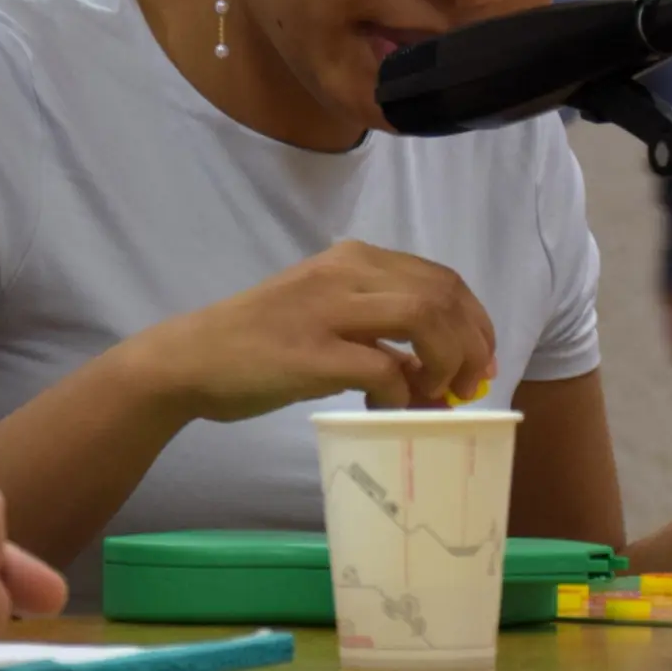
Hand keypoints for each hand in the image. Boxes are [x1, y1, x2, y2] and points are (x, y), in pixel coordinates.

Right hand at [126, 240, 498, 421]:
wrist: (190, 360)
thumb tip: (429, 369)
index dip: (475, 321)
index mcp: (351, 259)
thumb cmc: (256, 344)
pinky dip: (401, 394)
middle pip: (442, 295)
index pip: (441, 278)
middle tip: (468, 386)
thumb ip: (375, 331)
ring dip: (446, 363)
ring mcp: (327, 311)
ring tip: (436, 396)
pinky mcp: (311, 354)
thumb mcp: (323, 317)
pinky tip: (388, 410)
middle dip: (472, 344)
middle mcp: (344, 273)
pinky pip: (383, 369)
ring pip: (424, 319)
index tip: (481, 361)